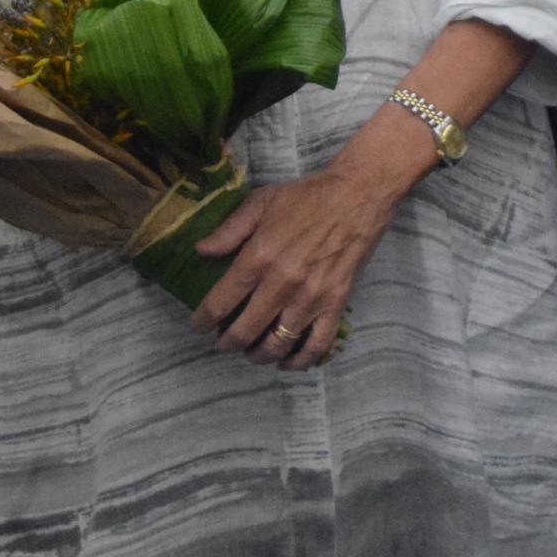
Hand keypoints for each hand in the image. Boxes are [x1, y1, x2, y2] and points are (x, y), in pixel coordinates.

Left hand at [189, 106, 437, 370]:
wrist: (358, 195)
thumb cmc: (307, 197)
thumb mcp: (261, 202)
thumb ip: (229, 230)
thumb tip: (200, 251)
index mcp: (259, 257)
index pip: (220, 302)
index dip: (203, 320)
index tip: (199, 325)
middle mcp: (282, 284)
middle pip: (245, 331)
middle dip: (227, 342)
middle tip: (223, 341)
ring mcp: (311, 298)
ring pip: (277, 344)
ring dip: (258, 355)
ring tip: (251, 352)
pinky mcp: (335, 304)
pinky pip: (316, 345)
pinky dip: (298, 361)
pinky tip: (286, 361)